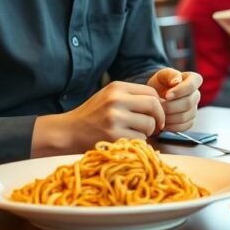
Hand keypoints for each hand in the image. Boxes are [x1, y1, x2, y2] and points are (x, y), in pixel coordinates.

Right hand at [39, 81, 165, 153]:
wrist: (69, 131)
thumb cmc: (92, 114)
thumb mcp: (109, 96)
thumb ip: (131, 97)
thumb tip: (161, 104)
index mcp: (117, 87)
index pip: (151, 92)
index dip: (159, 105)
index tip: (157, 114)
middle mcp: (116, 100)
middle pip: (154, 105)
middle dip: (159, 118)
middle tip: (156, 126)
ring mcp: (115, 118)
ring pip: (149, 124)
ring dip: (147, 132)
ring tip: (135, 133)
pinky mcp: (113, 136)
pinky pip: (140, 139)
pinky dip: (138, 142)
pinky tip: (127, 140)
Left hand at [146, 68, 201, 131]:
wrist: (155, 96)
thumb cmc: (160, 83)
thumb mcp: (162, 74)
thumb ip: (171, 74)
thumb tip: (177, 81)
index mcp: (193, 80)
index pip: (192, 85)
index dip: (180, 91)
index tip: (167, 95)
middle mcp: (196, 95)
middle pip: (188, 103)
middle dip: (171, 106)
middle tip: (159, 106)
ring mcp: (194, 109)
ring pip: (186, 116)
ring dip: (170, 116)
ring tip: (159, 113)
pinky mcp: (190, 121)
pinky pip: (184, 126)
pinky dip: (171, 126)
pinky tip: (163, 121)